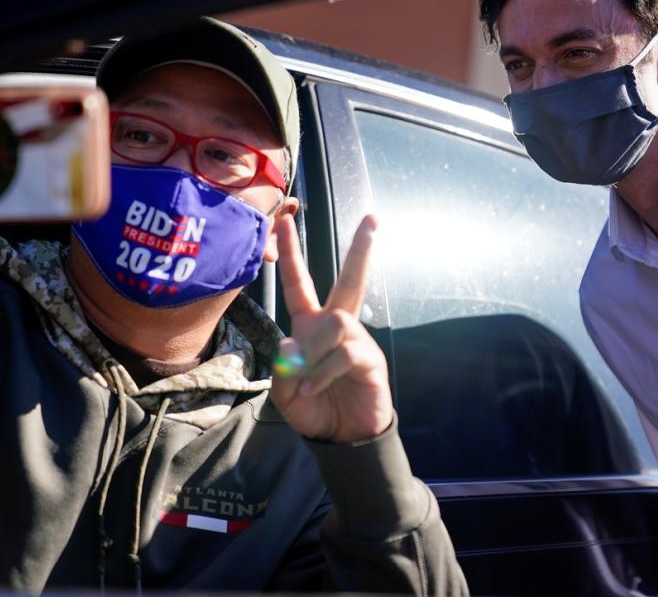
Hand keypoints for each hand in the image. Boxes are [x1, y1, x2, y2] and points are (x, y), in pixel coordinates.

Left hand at [270, 213, 391, 443]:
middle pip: (350, 281)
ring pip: (337, 322)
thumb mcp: (285, 393)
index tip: (285, 220)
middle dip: (361, 249)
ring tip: (305, 382)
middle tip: (374, 218)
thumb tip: (290, 342)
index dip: (292, 254)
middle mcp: (338, 327)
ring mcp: (358, 342)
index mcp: (311, 327)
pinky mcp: (371, 361)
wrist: (342, 439)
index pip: (300, 285)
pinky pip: (345, 353)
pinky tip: (313, 390)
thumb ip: (283, 370)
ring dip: (314, 352)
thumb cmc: (314, 409)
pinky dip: (322, 373)